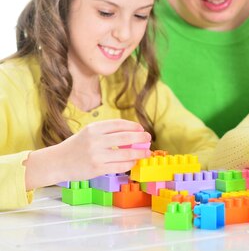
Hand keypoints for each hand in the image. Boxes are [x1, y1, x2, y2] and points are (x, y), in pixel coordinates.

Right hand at [24, 119, 151, 189]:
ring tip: (146, 152)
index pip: (119, 124)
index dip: (133, 126)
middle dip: (141, 138)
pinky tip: (133, 162)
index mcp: (93, 128)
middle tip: (148, 138)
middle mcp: (95, 140)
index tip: (141, 128)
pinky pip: (120, 166)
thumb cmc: (76, 147)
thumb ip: (107, 132)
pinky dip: (130, 164)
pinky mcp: (97, 169)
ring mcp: (96, 155)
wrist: (56, 162)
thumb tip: (133, 133)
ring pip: (126, 154)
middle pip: (126, 137)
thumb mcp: (88, 133)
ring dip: (139, 153)